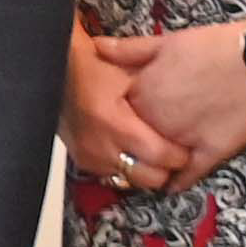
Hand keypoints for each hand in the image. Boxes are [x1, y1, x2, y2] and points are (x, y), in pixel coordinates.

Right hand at [63, 25, 180, 192]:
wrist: (55, 69)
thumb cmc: (92, 66)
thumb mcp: (129, 72)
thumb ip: (158, 95)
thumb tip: (189, 115)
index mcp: (113, 122)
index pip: (158, 155)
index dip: (179, 156)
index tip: (188, 149)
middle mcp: (98, 145)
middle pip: (147, 176)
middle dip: (165, 169)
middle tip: (175, 155)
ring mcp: (88, 156)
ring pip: (131, 180)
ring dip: (146, 171)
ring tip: (154, 155)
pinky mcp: (82, 161)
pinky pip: (113, 175)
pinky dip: (127, 168)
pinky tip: (133, 154)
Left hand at [114, 26, 245, 185]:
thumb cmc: (216, 45)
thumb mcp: (167, 42)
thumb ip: (128, 50)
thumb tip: (96, 48)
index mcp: (142, 93)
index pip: (115, 113)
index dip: (118, 114)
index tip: (119, 117)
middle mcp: (156, 120)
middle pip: (133, 138)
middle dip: (132, 139)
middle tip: (132, 141)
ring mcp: (183, 139)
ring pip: (155, 160)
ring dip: (151, 163)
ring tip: (148, 164)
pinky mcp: (211, 152)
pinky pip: (187, 175)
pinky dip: (178, 181)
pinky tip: (171, 185)